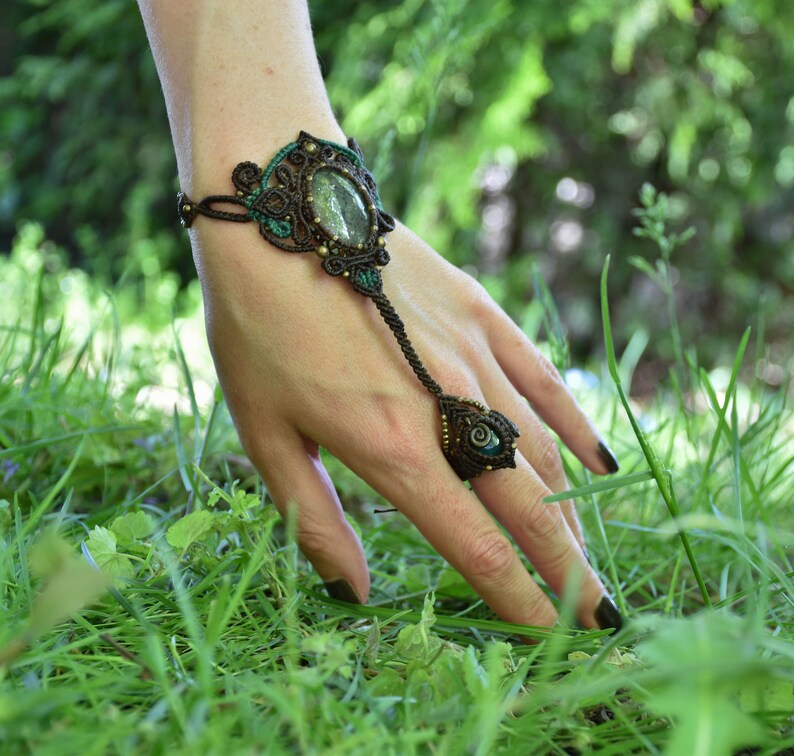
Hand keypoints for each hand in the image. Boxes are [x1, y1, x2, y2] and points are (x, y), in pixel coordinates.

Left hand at [190, 216, 622, 630]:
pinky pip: (544, 379)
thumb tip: (353, 591)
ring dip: (571, 512)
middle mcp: (447, 409)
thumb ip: (315, 520)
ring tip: (588, 555)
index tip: (548, 634)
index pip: (475, 545)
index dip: (516, 599)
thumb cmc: (258, 329)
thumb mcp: (264, 434)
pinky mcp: (482, 313)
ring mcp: (473, 356)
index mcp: (391, 450)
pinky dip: (575, 425)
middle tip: (599, 614)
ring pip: (543, 452)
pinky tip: (599, 463)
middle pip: (527, 508)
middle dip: (566, 570)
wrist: (277, 217)